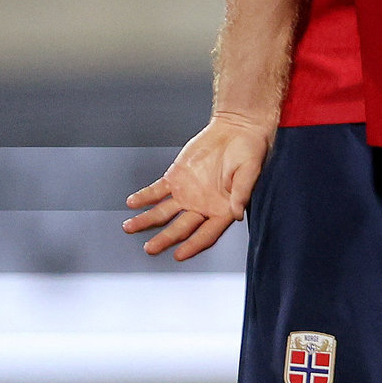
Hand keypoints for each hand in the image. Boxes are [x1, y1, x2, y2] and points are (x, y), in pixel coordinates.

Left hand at [121, 113, 273, 261]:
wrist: (237, 128)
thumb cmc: (250, 149)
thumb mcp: (251, 170)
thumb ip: (242, 192)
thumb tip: (238, 212)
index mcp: (222, 209)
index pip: (206, 234)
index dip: (193, 245)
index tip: (179, 254)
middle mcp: (202, 205)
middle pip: (180, 228)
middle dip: (164, 239)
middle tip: (150, 248)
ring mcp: (187, 193)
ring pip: (164, 213)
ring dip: (147, 221)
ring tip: (130, 227)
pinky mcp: (176, 177)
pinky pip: (157, 191)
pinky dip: (144, 197)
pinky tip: (133, 202)